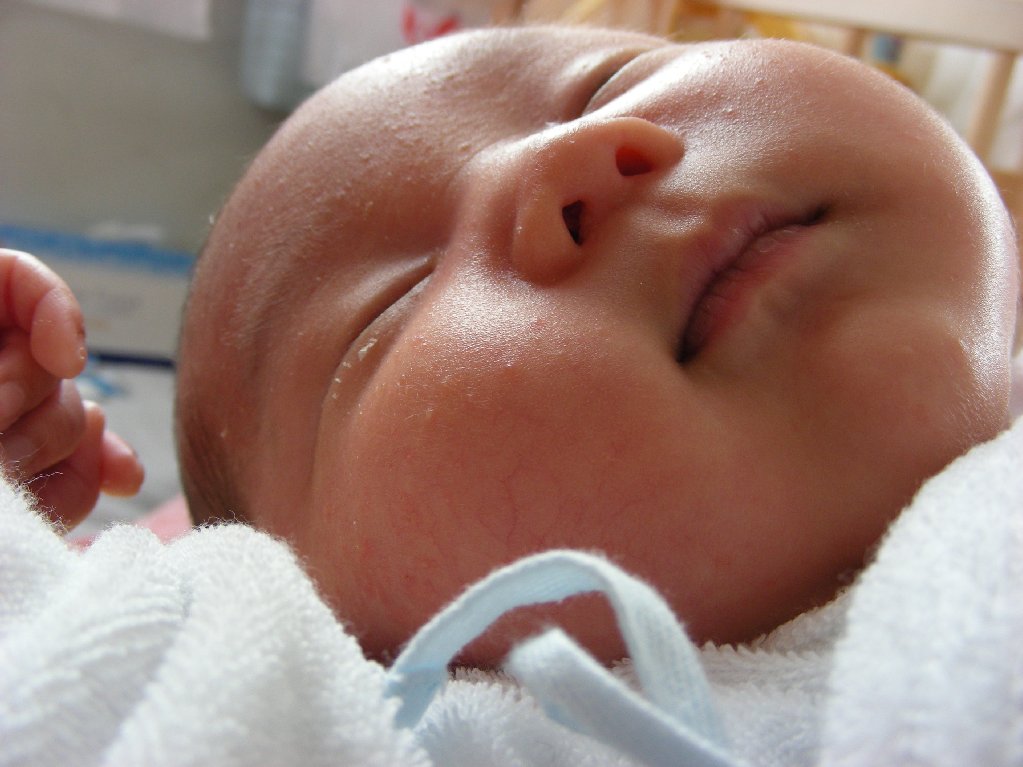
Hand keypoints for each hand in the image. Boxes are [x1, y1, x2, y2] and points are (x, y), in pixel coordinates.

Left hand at [0, 249, 143, 528]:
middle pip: (51, 357)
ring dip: (55, 453)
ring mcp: (7, 425)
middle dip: (35, 403)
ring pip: (72, 420)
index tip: (63, 358)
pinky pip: (82, 469)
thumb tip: (55, 392)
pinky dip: (89, 480)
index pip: (11, 278)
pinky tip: (114, 487)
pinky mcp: (28, 475)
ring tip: (11, 479)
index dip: (50, 306)